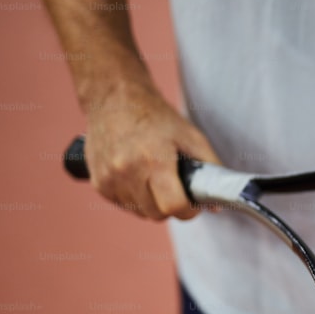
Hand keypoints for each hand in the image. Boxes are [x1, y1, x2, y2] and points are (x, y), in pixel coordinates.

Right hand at [83, 83, 219, 220]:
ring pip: (140, 212)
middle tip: (176, 189)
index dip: (188, 209)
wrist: (114, 99)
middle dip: (171, 206)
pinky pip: (124, 205)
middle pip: (157, 214)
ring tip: (155, 179)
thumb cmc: (156, 117)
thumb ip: (210, 169)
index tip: (192, 202)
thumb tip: (216, 205)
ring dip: (152, 204)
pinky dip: (135, 198)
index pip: (173, 206)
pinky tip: (138, 178)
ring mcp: (109, 179)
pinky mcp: (98, 183)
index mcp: (153, 160)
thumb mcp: (192, 137)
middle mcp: (127, 172)